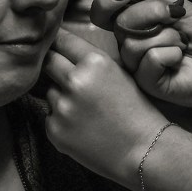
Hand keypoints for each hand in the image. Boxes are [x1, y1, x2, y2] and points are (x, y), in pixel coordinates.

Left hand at [43, 27, 168, 183]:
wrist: (143, 150)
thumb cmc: (136, 110)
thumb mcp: (119, 74)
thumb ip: (91, 61)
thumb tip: (62, 50)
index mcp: (94, 62)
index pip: (62, 40)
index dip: (57, 41)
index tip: (53, 42)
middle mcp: (75, 81)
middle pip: (48, 61)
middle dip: (53, 64)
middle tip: (63, 73)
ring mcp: (62, 106)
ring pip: (50, 91)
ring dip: (60, 95)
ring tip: (85, 110)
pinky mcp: (54, 129)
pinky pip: (51, 116)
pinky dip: (61, 119)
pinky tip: (82, 127)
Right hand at [90, 0, 191, 116]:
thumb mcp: (181, 5)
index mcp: (137, 23)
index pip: (105, 11)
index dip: (109, 0)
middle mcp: (133, 43)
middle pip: (119, 24)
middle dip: (150, 14)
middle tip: (175, 17)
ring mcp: (139, 65)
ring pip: (133, 44)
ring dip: (166, 37)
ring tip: (182, 44)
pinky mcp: (149, 83)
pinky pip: (148, 60)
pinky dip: (170, 54)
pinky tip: (180, 60)